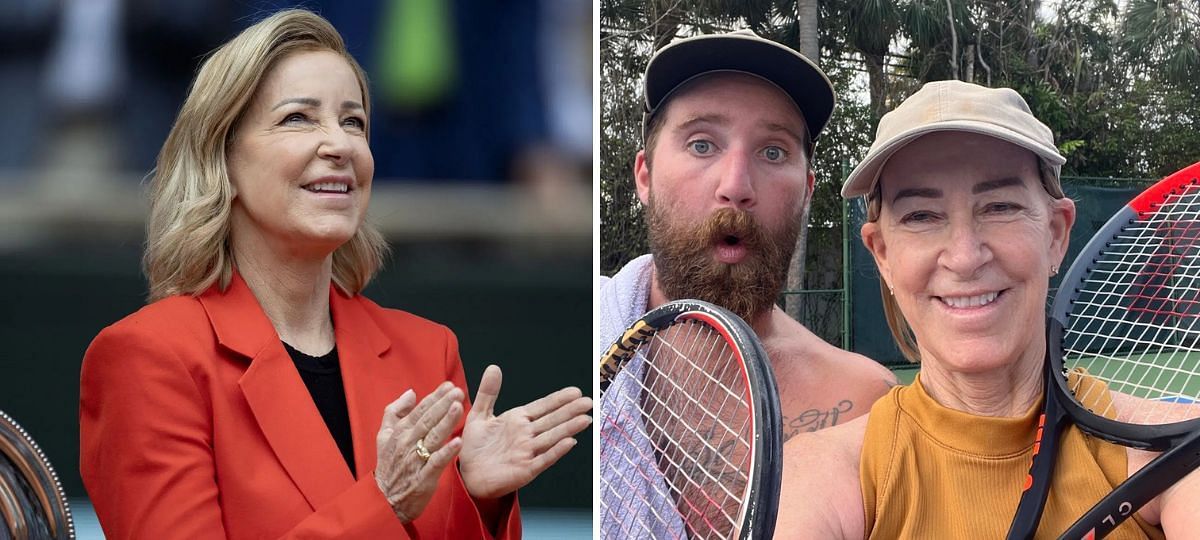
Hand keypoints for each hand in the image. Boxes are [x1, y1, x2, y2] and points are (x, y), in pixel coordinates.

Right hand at [374, 382, 464, 521]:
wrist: (384, 500)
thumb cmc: (388, 465)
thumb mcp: (384, 435)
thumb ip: (395, 411)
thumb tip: (410, 393)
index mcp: (400, 432)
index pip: (420, 410)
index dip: (435, 397)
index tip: (449, 386)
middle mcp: (407, 443)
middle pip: (428, 420)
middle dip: (443, 404)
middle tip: (457, 391)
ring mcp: (415, 460)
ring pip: (433, 438)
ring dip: (446, 422)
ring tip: (459, 408)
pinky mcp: (423, 478)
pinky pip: (436, 463)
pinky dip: (446, 453)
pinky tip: (458, 442)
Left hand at [459, 365, 592, 498]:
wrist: (465, 475)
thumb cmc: (474, 447)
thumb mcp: (479, 415)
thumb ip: (488, 392)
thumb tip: (494, 367)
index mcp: (518, 420)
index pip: (543, 407)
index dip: (559, 399)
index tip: (576, 391)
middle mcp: (526, 435)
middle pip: (552, 420)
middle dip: (571, 411)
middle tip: (589, 401)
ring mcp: (527, 452)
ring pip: (552, 437)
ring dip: (569, 428)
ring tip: (586, 419)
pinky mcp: (525, 470)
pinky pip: (543, 459)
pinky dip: (556, 451)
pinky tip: (570, 442)